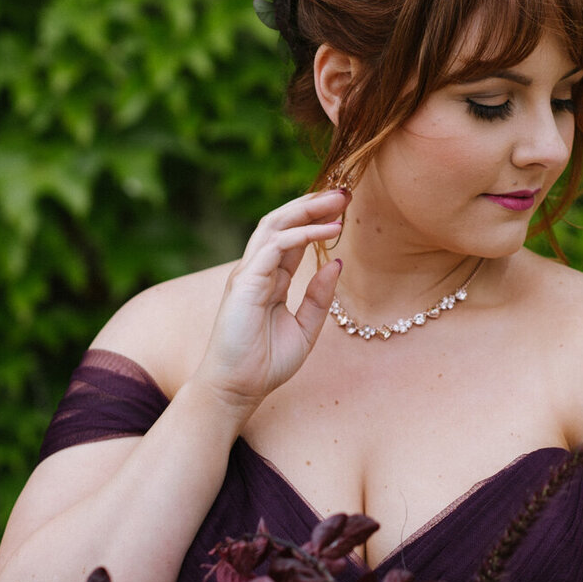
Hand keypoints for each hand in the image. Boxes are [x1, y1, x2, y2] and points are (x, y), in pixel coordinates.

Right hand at [192, 189, 346, 415]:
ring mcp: (248, 273)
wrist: (238, 389)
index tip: (345, 208)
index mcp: (270, 279)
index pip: (292, 237)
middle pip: (282, 222)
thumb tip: (337, 262)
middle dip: (313, 204)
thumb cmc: (266, 364)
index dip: (317, 219)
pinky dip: (302, 234)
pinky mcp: (245, 281)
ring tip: (339, 201)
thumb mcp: (306, 328)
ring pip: (275, 225)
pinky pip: (274, 246)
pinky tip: (329, 230)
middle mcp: (257, 270)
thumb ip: (320, 296)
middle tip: (344, 192)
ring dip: (308, 209)